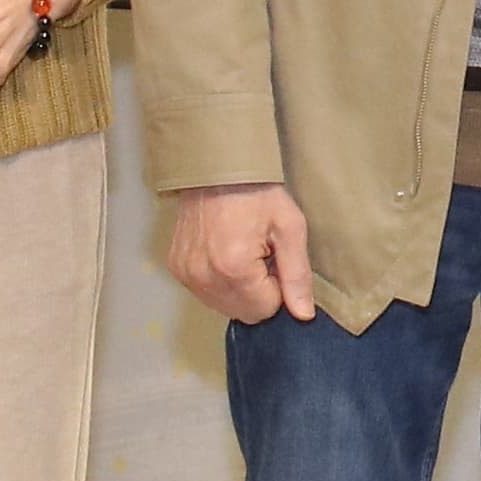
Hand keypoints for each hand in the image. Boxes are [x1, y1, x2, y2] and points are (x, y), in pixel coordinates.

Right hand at [166, 182, 318, 325]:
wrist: (216, 166)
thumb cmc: (256, 191)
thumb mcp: (289, 226)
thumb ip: (297, 275)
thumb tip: (303, 314)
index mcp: (234, 268)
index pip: (266, 309)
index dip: (278, 287)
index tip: (274, 257)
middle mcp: (204, 276)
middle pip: (244, 312)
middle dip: (259, 290)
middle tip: (261, 254)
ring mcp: (186, 273)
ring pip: (225, 305)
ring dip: (240, 288)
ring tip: (243, 251)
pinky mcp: (176, 268)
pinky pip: (206, 293)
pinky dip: (220, 281)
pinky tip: (225, 252)